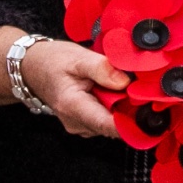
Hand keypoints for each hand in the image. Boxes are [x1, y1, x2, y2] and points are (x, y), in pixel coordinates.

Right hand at [15, 35, 129, 136]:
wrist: (32, 68)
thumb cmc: (51, 61)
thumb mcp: (78, 57)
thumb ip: (102, 68)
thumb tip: (124, 81)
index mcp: (73, 106)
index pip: (108, 125)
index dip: (132, 123)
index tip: (150, 113)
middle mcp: (76, 123)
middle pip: (114, 125)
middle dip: (130, 110)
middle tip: (139, 88)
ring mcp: (80, 125)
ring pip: (112, 124)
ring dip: (122, 108)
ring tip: (121, 86)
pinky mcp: (84, 123)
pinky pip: (106, 120)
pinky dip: (114, 108)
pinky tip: (112, 92)